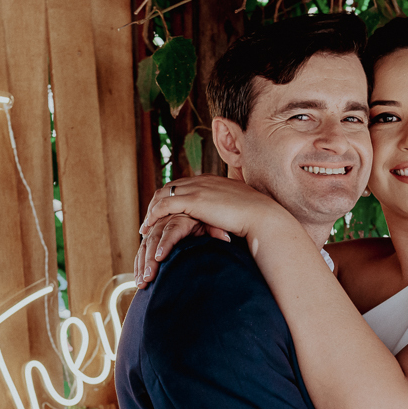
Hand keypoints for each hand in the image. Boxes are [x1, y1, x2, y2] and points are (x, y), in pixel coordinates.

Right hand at [134, 215, 229, 287]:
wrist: (195, 210)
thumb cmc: (205, 218)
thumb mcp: (212, 221)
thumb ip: (216, 229)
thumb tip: (226, 238)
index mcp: (180, 217)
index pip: (171, 231)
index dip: (164, 244)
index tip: (160, 258)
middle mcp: (164, 222)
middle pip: (154, 240)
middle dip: (150, 260)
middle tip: (149, 277)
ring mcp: (155, 230)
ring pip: (145, 247)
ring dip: (142, 265)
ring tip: (143, 283)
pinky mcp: (150, 238)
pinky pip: (141, 251)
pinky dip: (139, 264)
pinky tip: (139, 279)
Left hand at [139, 175, 284, 241]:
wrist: (262, 216)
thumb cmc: (256, 217)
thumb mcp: (239, 209)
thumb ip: (228, 210)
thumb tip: (229, 221)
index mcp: (212, 181)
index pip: (183, 185)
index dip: (170, 198)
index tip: (163, 212)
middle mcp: (202, 181)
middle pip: (169, 187)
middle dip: (156, 204)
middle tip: (148, 221)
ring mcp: (197, 189)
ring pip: (163, 195)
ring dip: (151, 211)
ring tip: (145, 227)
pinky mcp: (193, 201)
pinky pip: (165, 205)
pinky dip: (153, 215)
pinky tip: (148, 227)